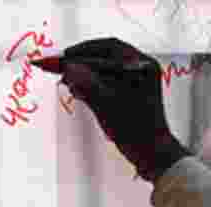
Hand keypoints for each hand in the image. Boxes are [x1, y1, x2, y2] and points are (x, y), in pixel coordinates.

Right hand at [51, 38, 180, 178]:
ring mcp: (135, 81)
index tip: (59, 59)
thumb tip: (68, 67)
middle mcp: (140, 68)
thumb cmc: (135, 130)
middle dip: (80, 62)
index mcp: (141, 64)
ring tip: (66, 81)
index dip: (80, 52)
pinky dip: (90, 84)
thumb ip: (87, 83)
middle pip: (104, 56)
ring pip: (103, 69)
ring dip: (83, 73)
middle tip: (58, 68)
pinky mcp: (128, 95)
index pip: (107, 48)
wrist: (152, 155)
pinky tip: (77, 91)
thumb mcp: (108, 104)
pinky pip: (106, 82)